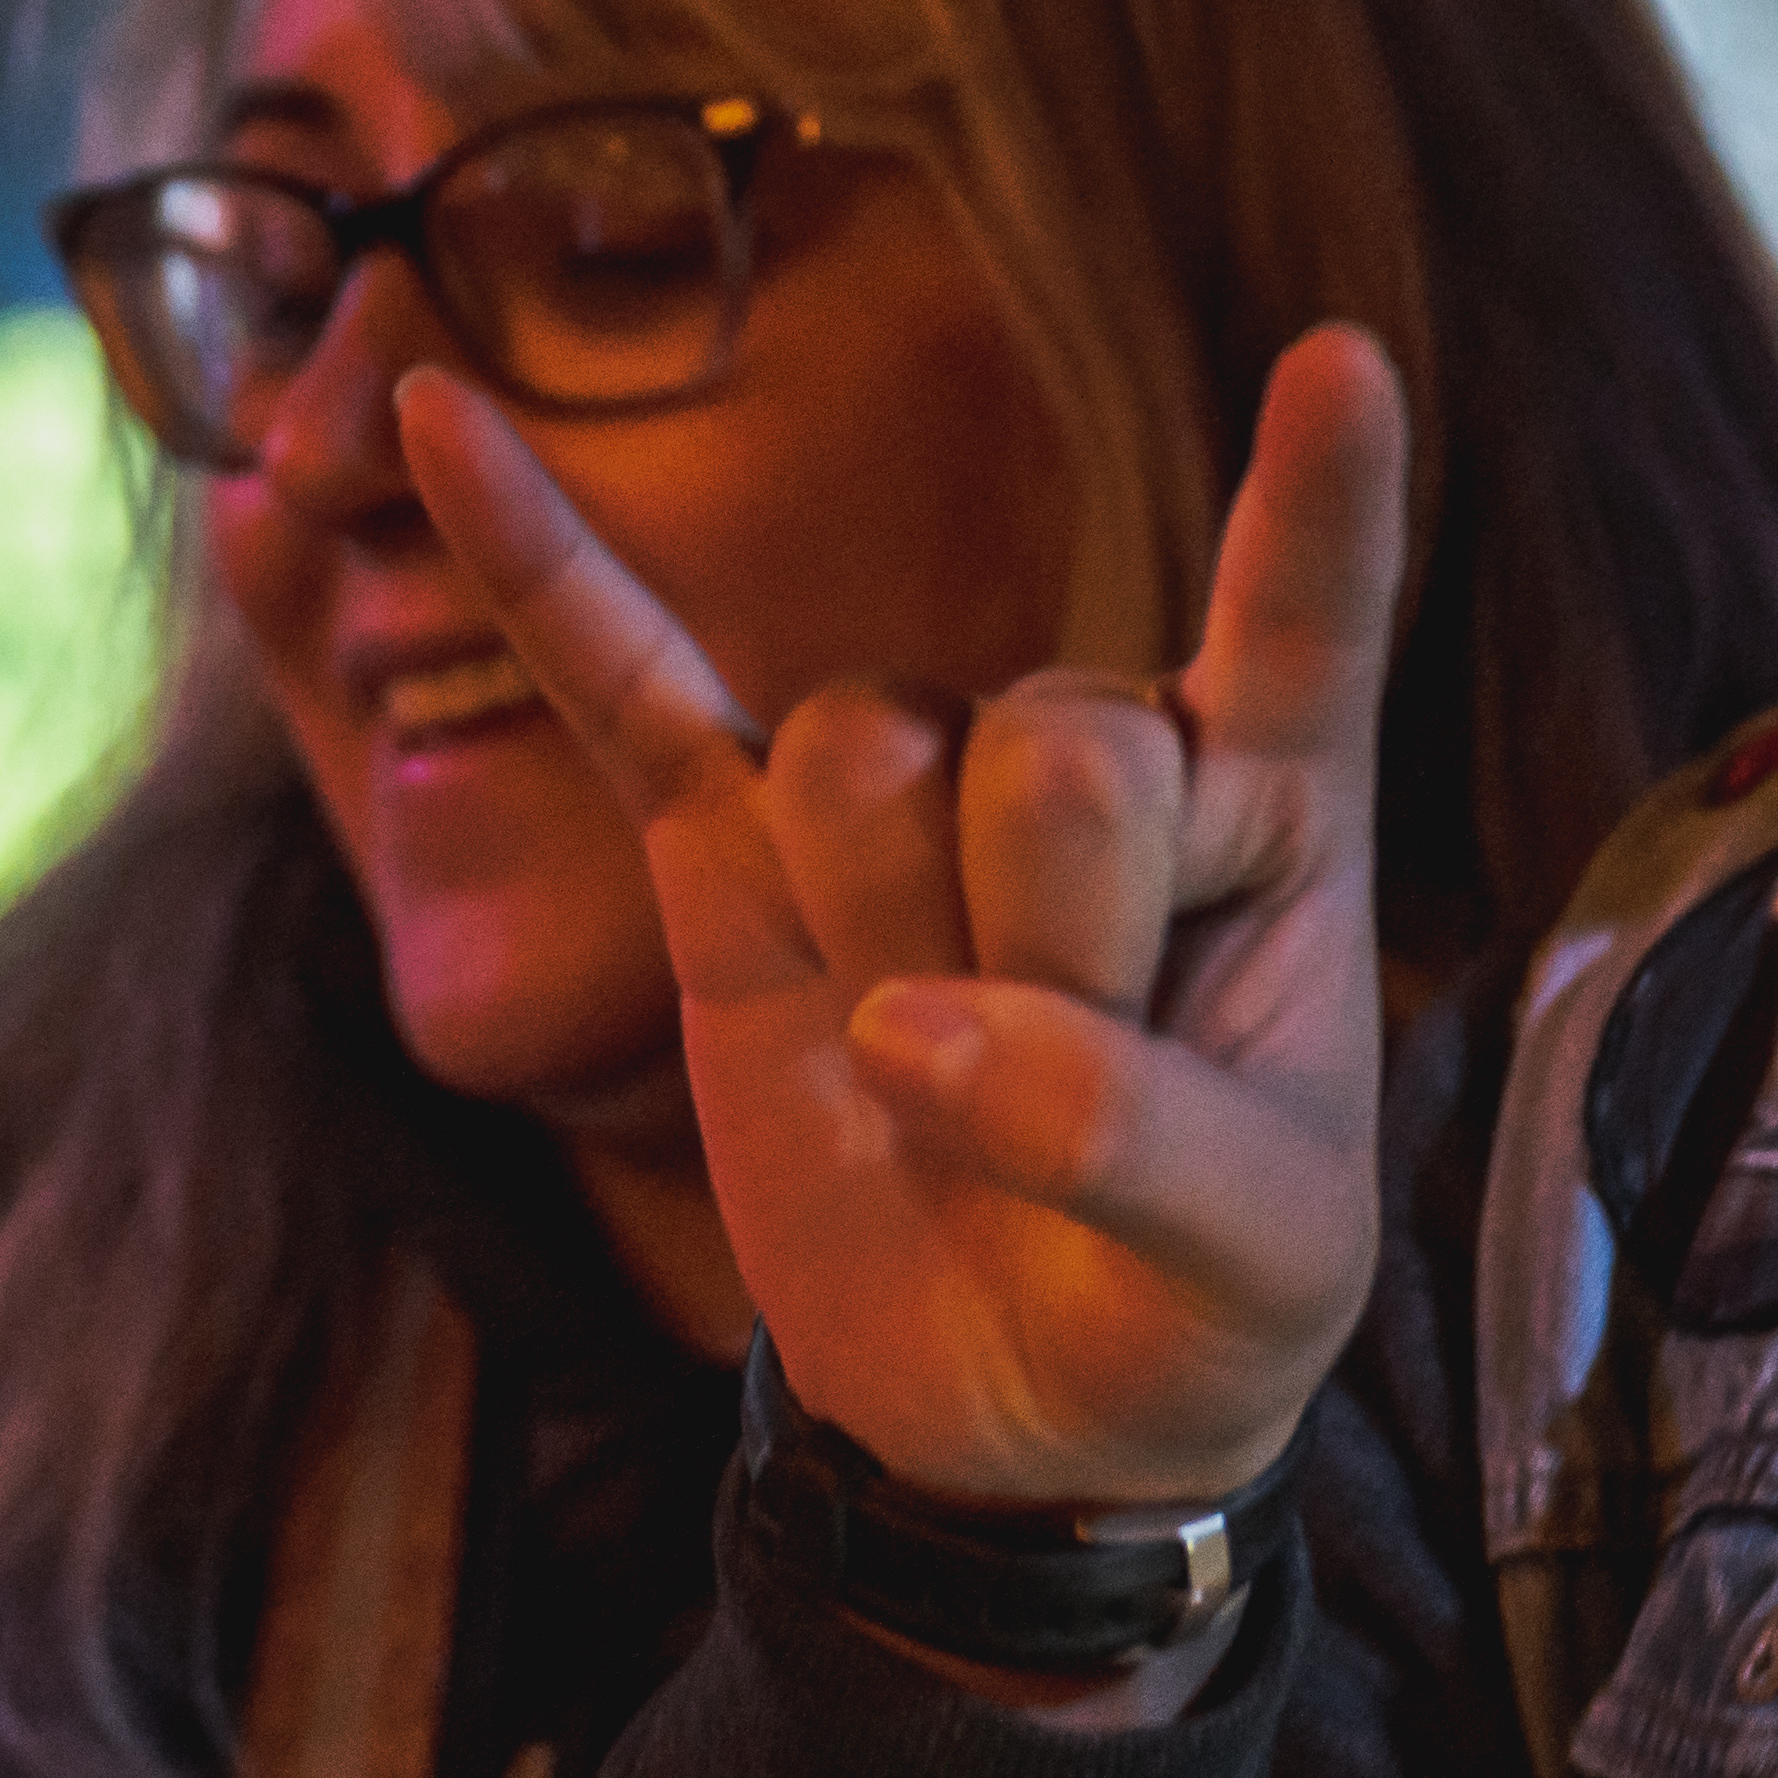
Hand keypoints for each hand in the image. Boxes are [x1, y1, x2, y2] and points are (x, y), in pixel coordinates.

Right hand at [406, 324, 1414, 1507]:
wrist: (1020, 1413)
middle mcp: (1094, 754)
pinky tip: (434, 419)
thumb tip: (906, 1034)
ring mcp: (903, 788)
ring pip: (866, 756)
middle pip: (1049, 746)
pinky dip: (532, 562)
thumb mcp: (1256, 1263)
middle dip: (1058, 954)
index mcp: (1279, 813)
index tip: (1344, 364)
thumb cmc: (1188, 1303)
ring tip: (939, 1076)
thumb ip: (1133, 1138)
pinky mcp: (730, 852)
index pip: (1300, 630)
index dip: (1320, 506)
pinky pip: (623, 684)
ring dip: (890, 946)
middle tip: (1076, 1107)